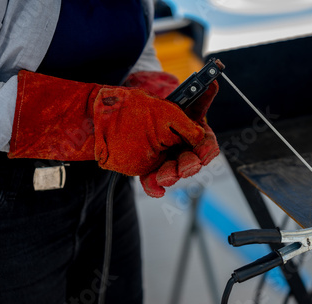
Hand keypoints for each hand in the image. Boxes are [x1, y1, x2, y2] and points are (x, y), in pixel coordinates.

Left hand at [8, 71, 204, 177]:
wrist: (103, 118)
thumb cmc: (135, 107)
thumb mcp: (166, 110)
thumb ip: (188, 124)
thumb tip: (201, 136)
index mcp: (187, 126)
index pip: (206, 140)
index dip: (208, 148)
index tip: (204, 154)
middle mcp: (178, 143)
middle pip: (193, 160)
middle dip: (190, 165)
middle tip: (183, 168)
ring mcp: (164, 157)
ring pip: (175, 173)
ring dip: (172, 176)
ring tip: (162, 176)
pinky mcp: (149, 168)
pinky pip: (155, 182)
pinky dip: (155, 187)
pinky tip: (155, 188)